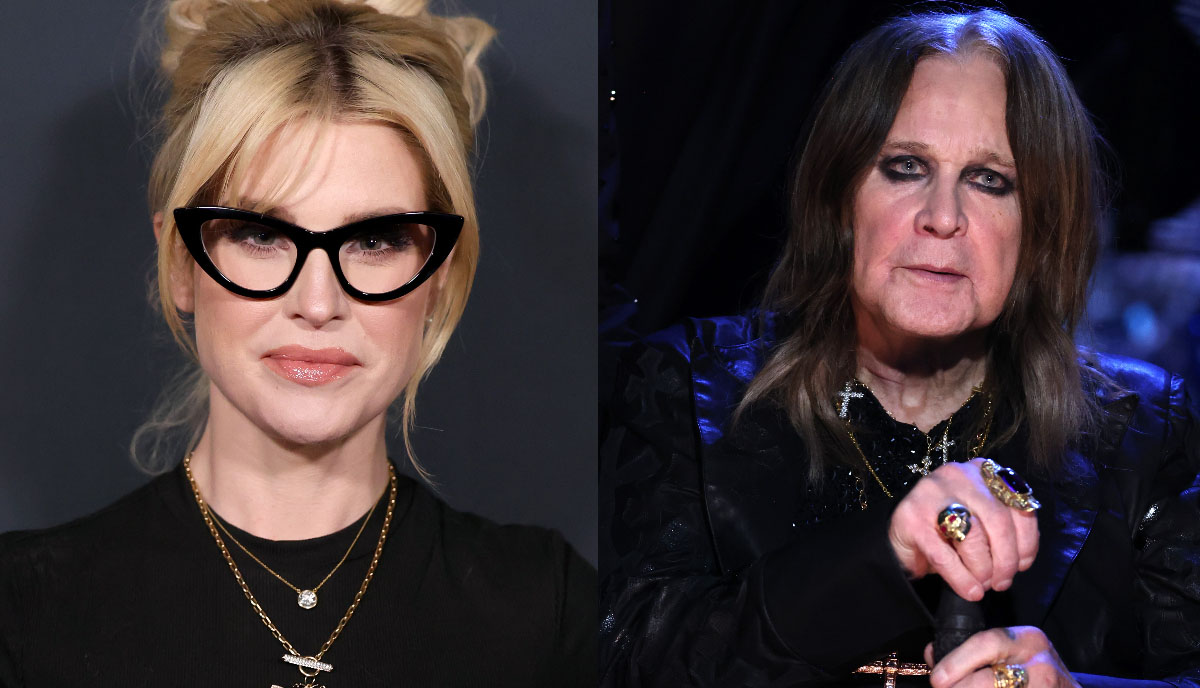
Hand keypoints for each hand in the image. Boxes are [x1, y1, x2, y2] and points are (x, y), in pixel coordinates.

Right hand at [888, 458, 1038, 599]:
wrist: (900, 537)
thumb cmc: (946, 531)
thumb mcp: (980, 520)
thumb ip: (1002, 528)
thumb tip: (1020, 560)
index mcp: (980, 471)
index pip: (1017, 503)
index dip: (1027, 540)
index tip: (1023, 565)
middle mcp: (957, 475)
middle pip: (998, 519)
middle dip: (1006, 559)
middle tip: (1002, 582)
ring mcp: (931, 494)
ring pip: (974, 535)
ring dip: (984, 569)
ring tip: (983, 585)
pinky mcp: (911, 518)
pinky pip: (944, 555)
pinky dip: (961, 578)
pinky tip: (969, 590)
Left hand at [925, 626, 1078, 687]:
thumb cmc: (1032, 671)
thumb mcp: (1009, 652)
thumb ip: (972, 651)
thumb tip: (933, 656)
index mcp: (1027, 639)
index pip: (987, 643)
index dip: (957, 661)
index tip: (937, 678)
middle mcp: (1039, 661)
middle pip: (989, 678)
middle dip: (960, 686)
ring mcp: (1046, 685)